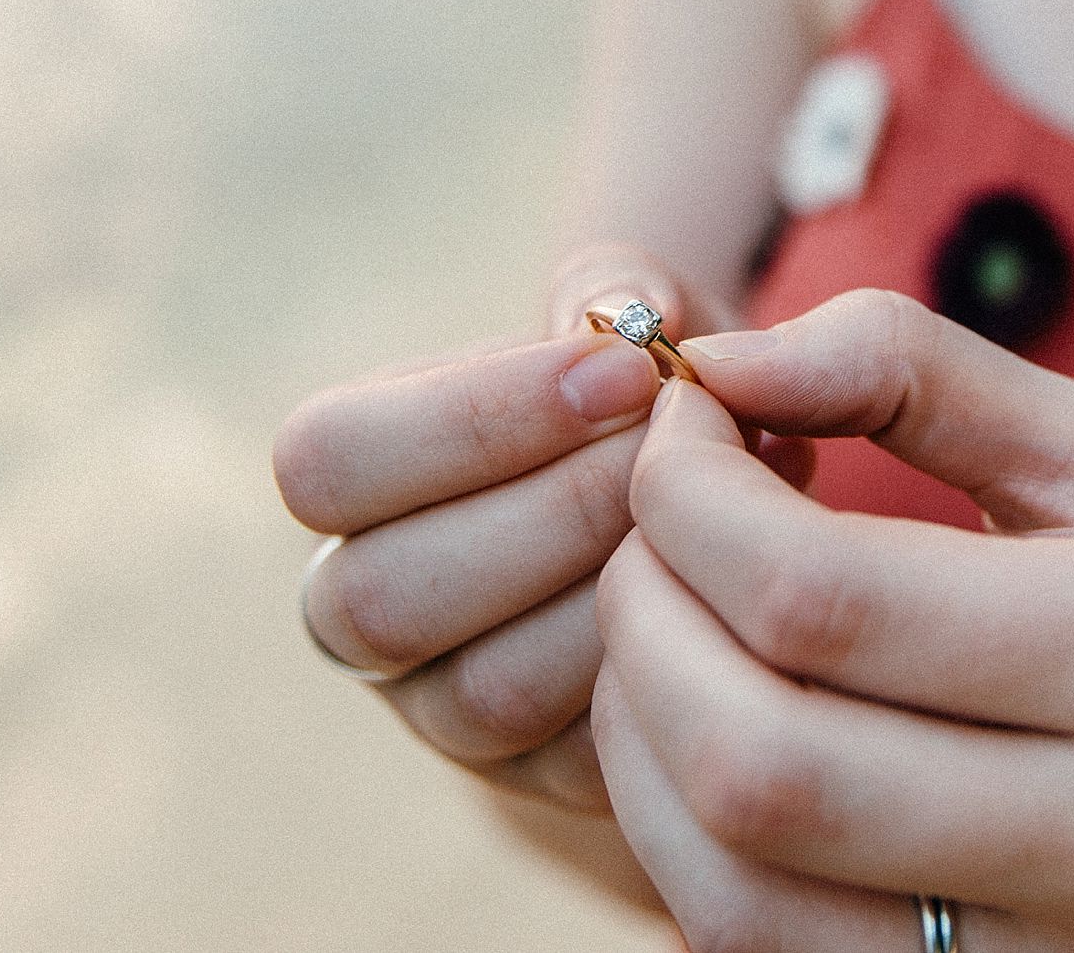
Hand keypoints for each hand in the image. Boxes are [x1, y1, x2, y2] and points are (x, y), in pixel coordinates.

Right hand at [273, 243, 762, 811]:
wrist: (711, 503)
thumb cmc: (645, 395)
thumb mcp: (630, 322)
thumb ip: (615, 294)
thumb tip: (626, 316)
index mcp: (353, 486)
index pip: (326, 462)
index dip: (469, 417)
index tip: (622, 369)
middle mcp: (365, 613)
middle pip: (383, 596)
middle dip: (555, 508)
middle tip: (680, 446)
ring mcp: (446, 712)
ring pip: (489, 688)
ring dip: (620, 586)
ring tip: (731, 498)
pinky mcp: (545, 780)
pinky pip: (587, 750)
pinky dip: (674, 656)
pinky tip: (747, 574)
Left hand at [591, 288, 1073, 951]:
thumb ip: (918, 373)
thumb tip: (717, 356)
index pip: (826, 599)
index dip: (689, 496)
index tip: (681, 418)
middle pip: (762, 760)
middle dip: (645, 618)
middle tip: (652, 524)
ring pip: (737, 891)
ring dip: (642, 743)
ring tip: (663, 623)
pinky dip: (691, 845)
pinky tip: (705, 734)